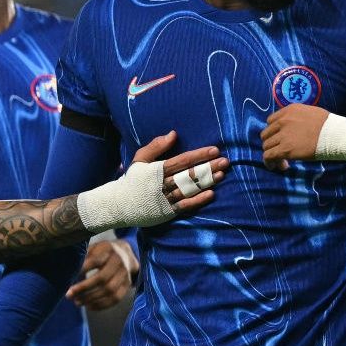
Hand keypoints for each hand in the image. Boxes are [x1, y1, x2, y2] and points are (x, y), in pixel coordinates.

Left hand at [66, 239, 138, 310]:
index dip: (81, 271)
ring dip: (91, 299)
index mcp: (108, 249)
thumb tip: (66, 270)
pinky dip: (101, 305)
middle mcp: (119, 261)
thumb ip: (83, 257)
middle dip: (83, 288)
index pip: (94, 261)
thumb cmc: (101, 252)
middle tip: (69, 295)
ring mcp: (125, 274)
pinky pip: (115, 299)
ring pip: (109, 290)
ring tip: (77, 302)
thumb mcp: (93, 248)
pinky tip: (89, 306)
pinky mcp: (127, 285)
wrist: (124, 254)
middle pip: (102, 278)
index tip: (68, 279)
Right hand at [76, 131, 229, 232]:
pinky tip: (211, 194)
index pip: (182, 160)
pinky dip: (198, 200)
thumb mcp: (140, 159)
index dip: (199, 155)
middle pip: (190, 174)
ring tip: (222, 175)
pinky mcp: (167, 212)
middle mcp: (162, 184)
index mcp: (157, 169)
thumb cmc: (133, 179)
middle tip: (226, 161)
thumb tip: (173, 133)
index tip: (214, 149)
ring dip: (207, 182)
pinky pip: (185, 205)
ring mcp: (165, 199)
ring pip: (190, 189)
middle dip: (208, 167)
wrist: (119, 205)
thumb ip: (156, 146)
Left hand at [260, 104, 329, 170]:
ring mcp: (283, 135)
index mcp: (289, 110)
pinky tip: (277, 166)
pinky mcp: (285, 149)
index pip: (270, 121)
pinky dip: (269, 162)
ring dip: (272, 154)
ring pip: (266, 146)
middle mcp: (283, 121)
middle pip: (266, 134)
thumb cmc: (329, 125)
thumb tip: (294, 127)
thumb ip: (297, 118)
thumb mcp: (310, 112)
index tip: (280, 139)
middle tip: (280, 151)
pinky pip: (268, 156)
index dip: (274, 132)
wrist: (336, 134)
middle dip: (271, 143)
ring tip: (282, 161)